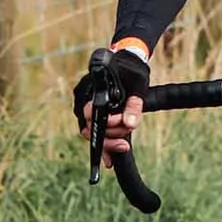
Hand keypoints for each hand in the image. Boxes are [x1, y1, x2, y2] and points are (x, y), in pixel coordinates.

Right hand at [73, 47, 150, 163]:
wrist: (129, 62)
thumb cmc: (132, 70)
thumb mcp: (138, 85)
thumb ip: (134, 104)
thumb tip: (130, 124)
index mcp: (90, 88)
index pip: (90, 115)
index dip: (107, 128)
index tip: (123, 135)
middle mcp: (82, 99)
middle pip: (89, 127)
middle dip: (109, 138)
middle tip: (126, 143)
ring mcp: (85, 107)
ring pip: (92, 132)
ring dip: (108, 141)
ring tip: (125, 144)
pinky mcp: (93, 113)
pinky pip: (95, 130)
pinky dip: (104, 142)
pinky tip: (109, 159)